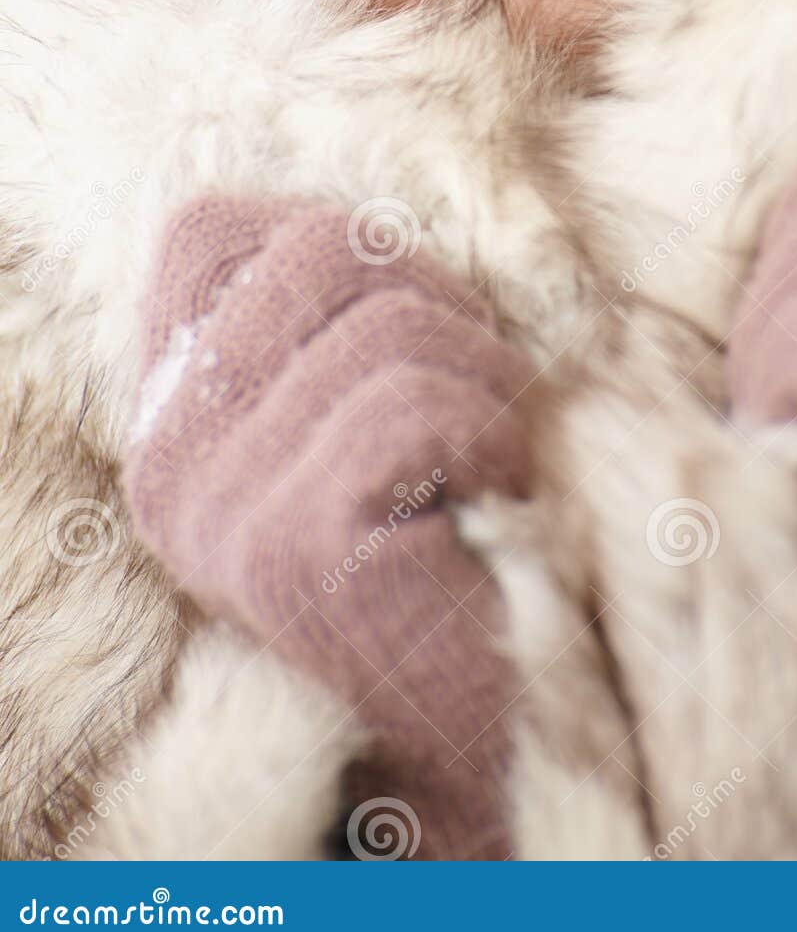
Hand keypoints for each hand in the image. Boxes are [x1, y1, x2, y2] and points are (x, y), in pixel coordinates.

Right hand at [124, 196, 529, 858]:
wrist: (485, 717)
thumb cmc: (454, 526)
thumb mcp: (366, 401)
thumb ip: (333, 312)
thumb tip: (360, 214)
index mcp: (174, 413)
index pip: (208, 231)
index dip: (335, 239)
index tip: (410, 320)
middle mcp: (170, 461)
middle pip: (316, 246)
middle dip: (438, 298)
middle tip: (479, 387)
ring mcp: (221, 510)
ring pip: (387, 324)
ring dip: (483, 377)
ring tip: (490, 456)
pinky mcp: (293, 551)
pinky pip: (412, 404)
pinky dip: (487, 433)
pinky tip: (491, 497)